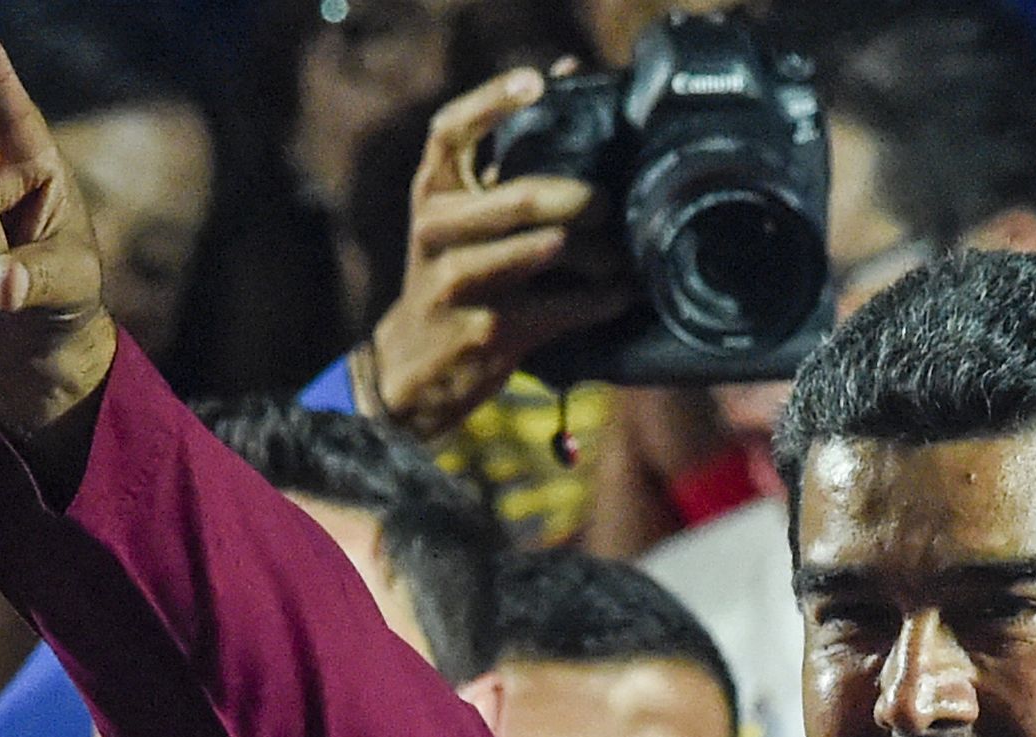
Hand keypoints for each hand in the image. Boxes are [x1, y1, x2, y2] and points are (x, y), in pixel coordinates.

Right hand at [361, 67, 634, 439]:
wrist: (414, 365)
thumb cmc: (454, 275)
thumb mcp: (460, 216)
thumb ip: (504, 157)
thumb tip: (565, 72)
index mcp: (432, 193)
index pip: (451, 131)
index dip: (493, 101)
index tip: (538, 83)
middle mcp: (436, 230)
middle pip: (522, 197)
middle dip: (582, 200)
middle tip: (611, 207)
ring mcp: (458, 282)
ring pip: (547, 250)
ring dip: (599, 254)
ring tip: (621, 255)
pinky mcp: (488, 330)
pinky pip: (562, 306)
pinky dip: (601, 299)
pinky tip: (620, 293)